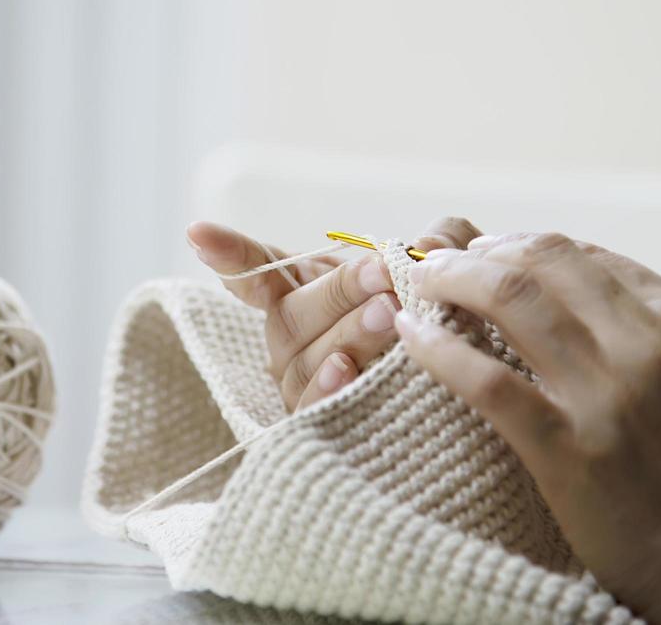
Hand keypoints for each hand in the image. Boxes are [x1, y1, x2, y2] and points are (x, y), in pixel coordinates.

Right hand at [187, 217, 481, 411]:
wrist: (464, 390)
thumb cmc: (441, 324)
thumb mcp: (442, 275)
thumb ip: (440, 241)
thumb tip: (434, 240)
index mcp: (305, 295)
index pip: (259, 271)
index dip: (230, 253)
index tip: (197, 232)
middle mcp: (293, 342)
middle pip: (292, 314)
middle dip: (338, 291)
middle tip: (383, 274)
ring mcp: (303, 385)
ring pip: (307, 358)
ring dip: (347, 333)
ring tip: (390, 314)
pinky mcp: (324, 428)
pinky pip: (314, 410)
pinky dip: (329, 389)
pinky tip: (350, 371)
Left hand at [397, 232, 660, 623]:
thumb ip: (648, 327)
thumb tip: (568, 287)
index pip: (580, 252)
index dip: (518, 245)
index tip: (484, 251)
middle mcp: (647, 342)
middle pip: (538, 260)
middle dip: (478, 252)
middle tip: (441, 262)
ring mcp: (607, 392)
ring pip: (508, 298)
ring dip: (452, 280)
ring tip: (423, 284)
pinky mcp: (568, 447)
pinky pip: (485, 378)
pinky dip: (438, 348)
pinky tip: (412, 335)